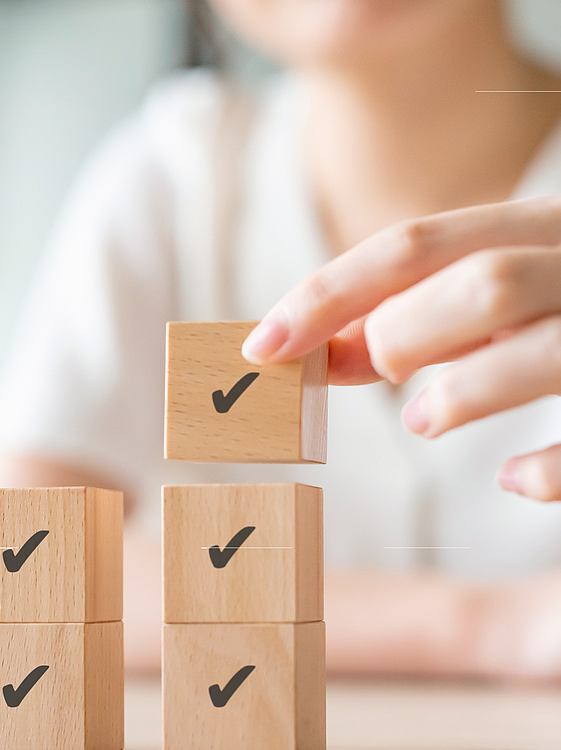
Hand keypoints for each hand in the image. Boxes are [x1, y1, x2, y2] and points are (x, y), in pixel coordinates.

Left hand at [242, 196, 560, 501]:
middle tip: (384, 373)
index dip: (326, 295)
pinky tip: (512, 479)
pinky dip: (547, 469)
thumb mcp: (495, 296)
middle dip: (405, 334)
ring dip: (462, 393)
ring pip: (542, 347)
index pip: (412, 245)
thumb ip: (412, 317)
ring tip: (426, 417)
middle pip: (482, 283)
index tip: (261, 347)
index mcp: (540, 226)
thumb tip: (315, 350)